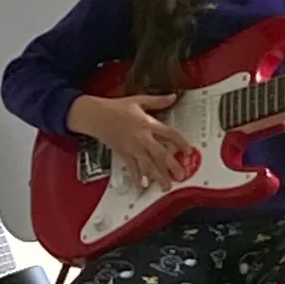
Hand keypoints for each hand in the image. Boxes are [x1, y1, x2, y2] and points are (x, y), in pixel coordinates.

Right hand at [67, 93, 191, 190]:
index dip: (180, 143)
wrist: (96, 115)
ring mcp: (132, 148)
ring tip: (166, 186)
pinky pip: (132, 168)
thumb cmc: (116, 107)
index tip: (189, 151)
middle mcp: (142, 138)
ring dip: (158, 176)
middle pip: (160, 154)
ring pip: (147, 165)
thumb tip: (173, 97)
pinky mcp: (123, 154)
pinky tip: (142, 187)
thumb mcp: (139, 100)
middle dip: (171, 166)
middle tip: (181, 176)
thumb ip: (158, 101)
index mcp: (147, 124)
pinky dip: (137, 178)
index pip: (169, 134)